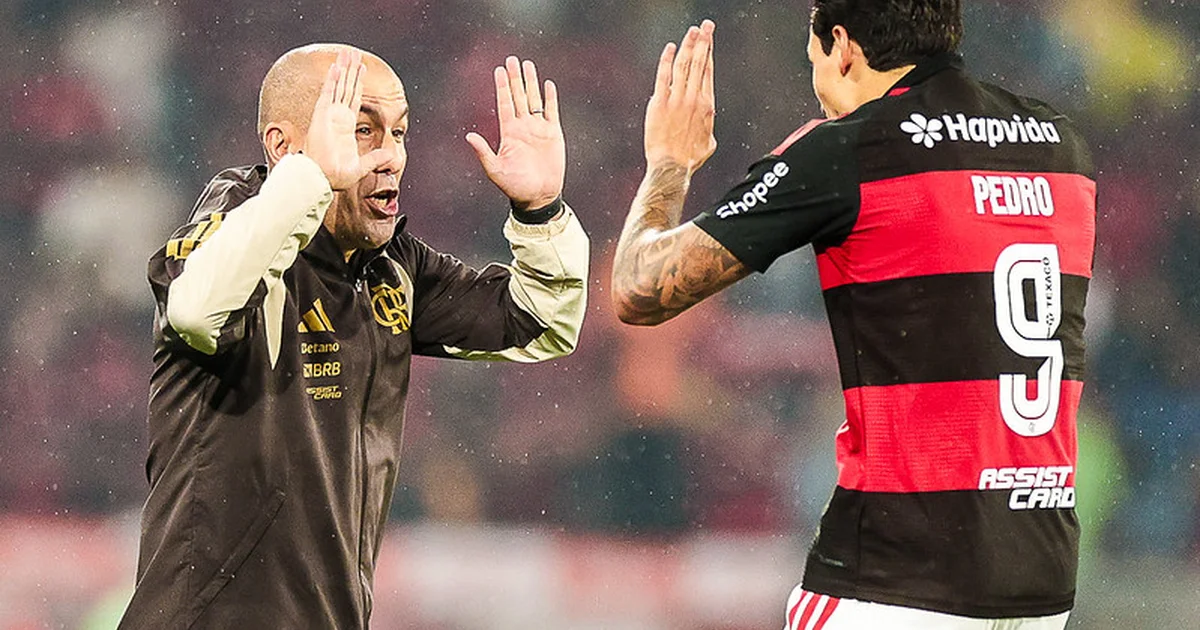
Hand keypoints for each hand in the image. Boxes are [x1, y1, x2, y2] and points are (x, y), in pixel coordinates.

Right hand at [303, 49, 393, 190]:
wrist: (322, 180)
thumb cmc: (336, 176)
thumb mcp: (361, 166)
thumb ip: (375, 159)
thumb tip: (392, 156)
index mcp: (345, 127)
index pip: (353, 99)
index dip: (358, 83)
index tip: (361, 68)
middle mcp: (337, 118)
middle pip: (346, 87)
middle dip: (350, 70)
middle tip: (353, 52)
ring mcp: (329, 115)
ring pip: (338, 86)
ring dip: (343, 69)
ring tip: (347, 52)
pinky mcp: (321, 116)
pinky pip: (328, 94)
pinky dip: (332, 80)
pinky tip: (336, 67)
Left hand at [466, 57, 565, 210]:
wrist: (538, 196)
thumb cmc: (515, 186)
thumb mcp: (495, 169)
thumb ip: (483, 152)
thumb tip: (468, 135)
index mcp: (508, 132)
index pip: (504, 104)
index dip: (502, 87)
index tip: (499, 70)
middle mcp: (522, 127)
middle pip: (518, 96)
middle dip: (515, 78)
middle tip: (512, 59)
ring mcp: (538, 129)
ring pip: (533, 99)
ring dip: (531, 82)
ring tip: (528, 64)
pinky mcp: (553, 134)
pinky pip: (551, 111)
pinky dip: (550, 98)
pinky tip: (548, 84)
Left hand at [644, 20, 716, 174]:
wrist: (671, 166)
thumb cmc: (689, 158)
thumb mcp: (709, 143)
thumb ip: (708, 126)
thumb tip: (708, 120)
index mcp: (706, 105)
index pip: (708, 72)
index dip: (709, 53)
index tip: (709, 40)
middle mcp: (693, 98)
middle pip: (699, 63)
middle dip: (704, 41)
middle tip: (706, 26)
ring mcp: (677, 99)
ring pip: (684, 65)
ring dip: (689, 45)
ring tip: (693, 30)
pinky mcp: (660, 103)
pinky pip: (664, 76)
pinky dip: (667, 60)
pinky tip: (670, 47)